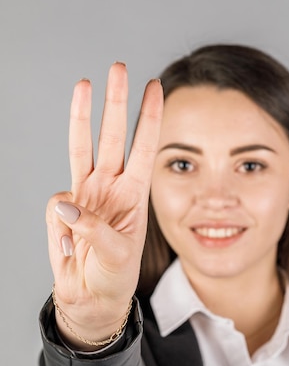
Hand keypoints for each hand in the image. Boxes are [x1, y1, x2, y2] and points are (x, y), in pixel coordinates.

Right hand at [46, 63, 163, 346]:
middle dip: (116, 102)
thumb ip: (95, 229)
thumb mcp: (118, 256)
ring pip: (82, 147)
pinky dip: (62, 227)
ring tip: (84, 84)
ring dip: (82, 116)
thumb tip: (68, 205)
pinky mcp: (63, 211)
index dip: (149, 118)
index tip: (155, 86)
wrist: (92, 297)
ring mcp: (86, 195)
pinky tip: (71, 249)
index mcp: (135, 194)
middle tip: (118, 68)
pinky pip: (58, 205)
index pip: (145, 147)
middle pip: (113, 136)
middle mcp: (111, 187)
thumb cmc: (115, 277)